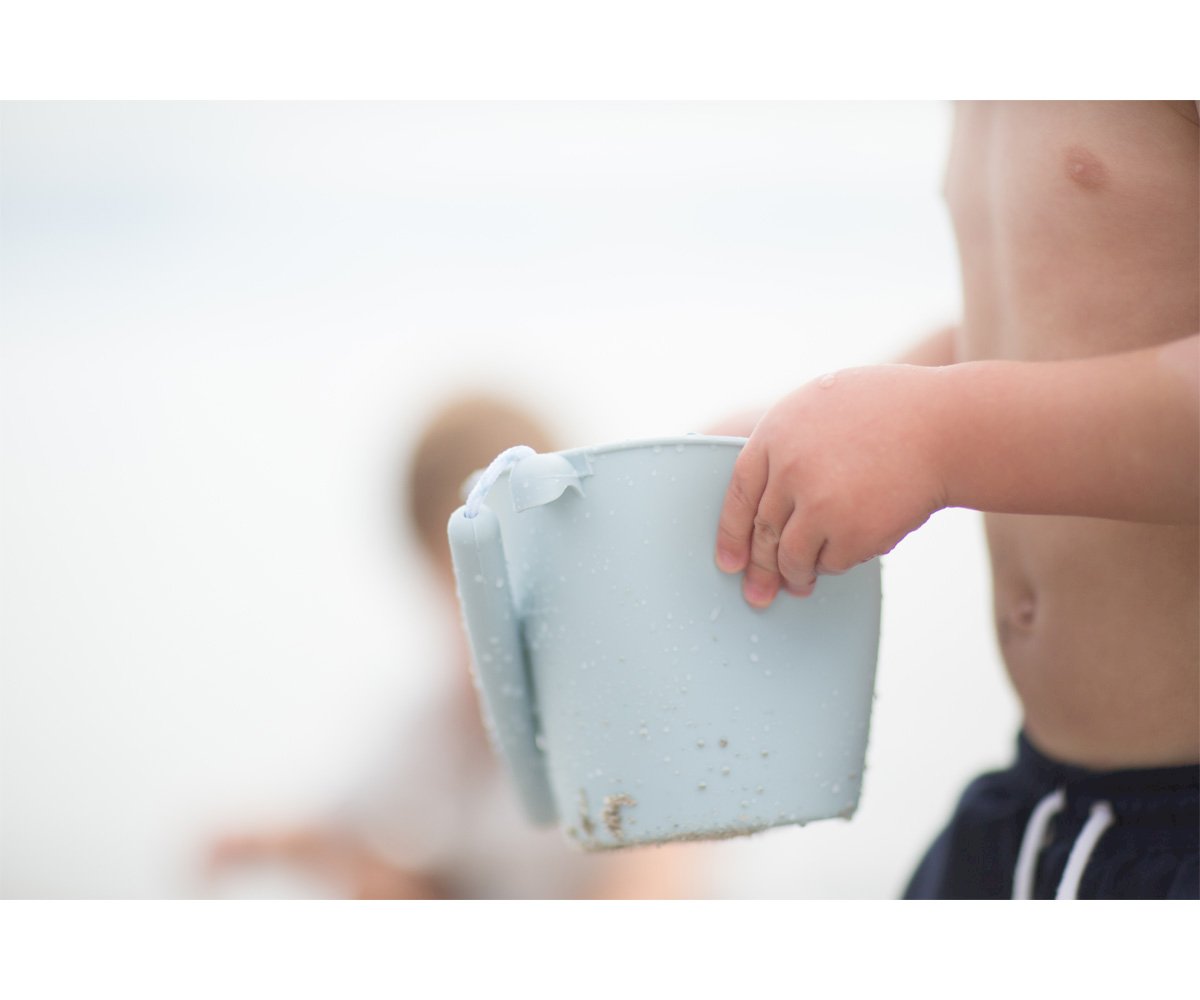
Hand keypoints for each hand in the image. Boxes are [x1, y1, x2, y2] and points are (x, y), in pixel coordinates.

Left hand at [714, 364, 948, 606]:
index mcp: (776, 434)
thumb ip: (788, 445)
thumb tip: (767, 496)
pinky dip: (834, 565)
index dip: (730, 533)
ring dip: (795, 575)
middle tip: (758, 592)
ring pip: (791, 557)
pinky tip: (844, 557)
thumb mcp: (821, 405)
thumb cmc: (890, 410)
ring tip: (799, 584)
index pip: (739, 495)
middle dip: (759, 570)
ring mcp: (819, 504)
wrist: (947, 426)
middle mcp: (789, 470)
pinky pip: (830, 564)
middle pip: (762, 533)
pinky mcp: (851, 534)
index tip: (729, 562)